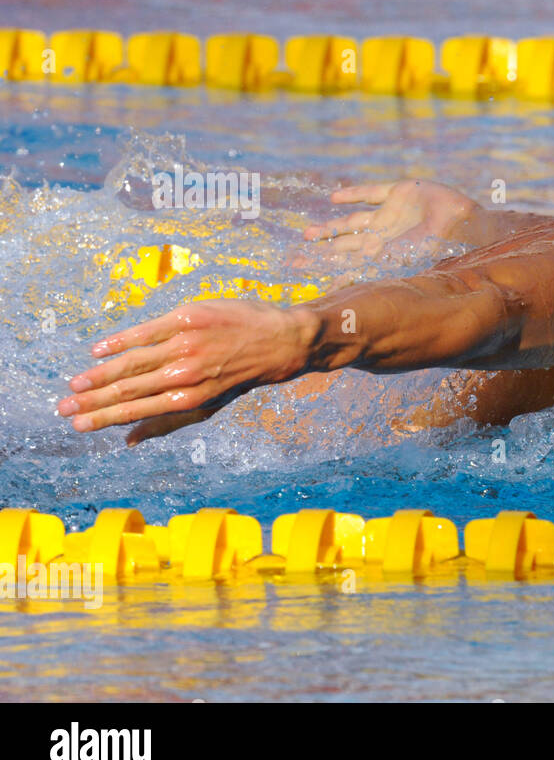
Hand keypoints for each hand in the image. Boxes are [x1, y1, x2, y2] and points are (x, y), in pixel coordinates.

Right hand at [57, 300, 315, 445]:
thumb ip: (171, 421)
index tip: (77, 425)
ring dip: (98, 375)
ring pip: (132, 363)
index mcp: (192, 398)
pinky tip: (97, 350)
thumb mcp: (213, 402)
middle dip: (92, 402)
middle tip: (63, 410)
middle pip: (129, 391)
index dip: (104, 419)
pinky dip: (119, 341)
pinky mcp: (189, 318)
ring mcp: (187, 345)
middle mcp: (187, 374)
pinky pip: (145, 331)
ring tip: (73, 385)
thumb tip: (131, 441)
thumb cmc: (245, 372)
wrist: (284, 339)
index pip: (138, 411)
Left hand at [301, 179, 479, 256]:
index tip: (299, 270)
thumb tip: (333, 288)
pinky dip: (355, 194)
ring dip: (332, 228)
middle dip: (322, 252)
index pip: (347, 262)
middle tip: (295, 259)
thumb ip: (366, 270)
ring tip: (308, 234)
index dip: (323, 266)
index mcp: (382, 254)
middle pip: (345, 245)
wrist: (465, 224)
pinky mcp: (401, 193)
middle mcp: (383, 237)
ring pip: (354, 222)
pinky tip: (335, 197)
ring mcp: (390, 215)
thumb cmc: (434, 247)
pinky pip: (373, 193)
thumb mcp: (396, 261)